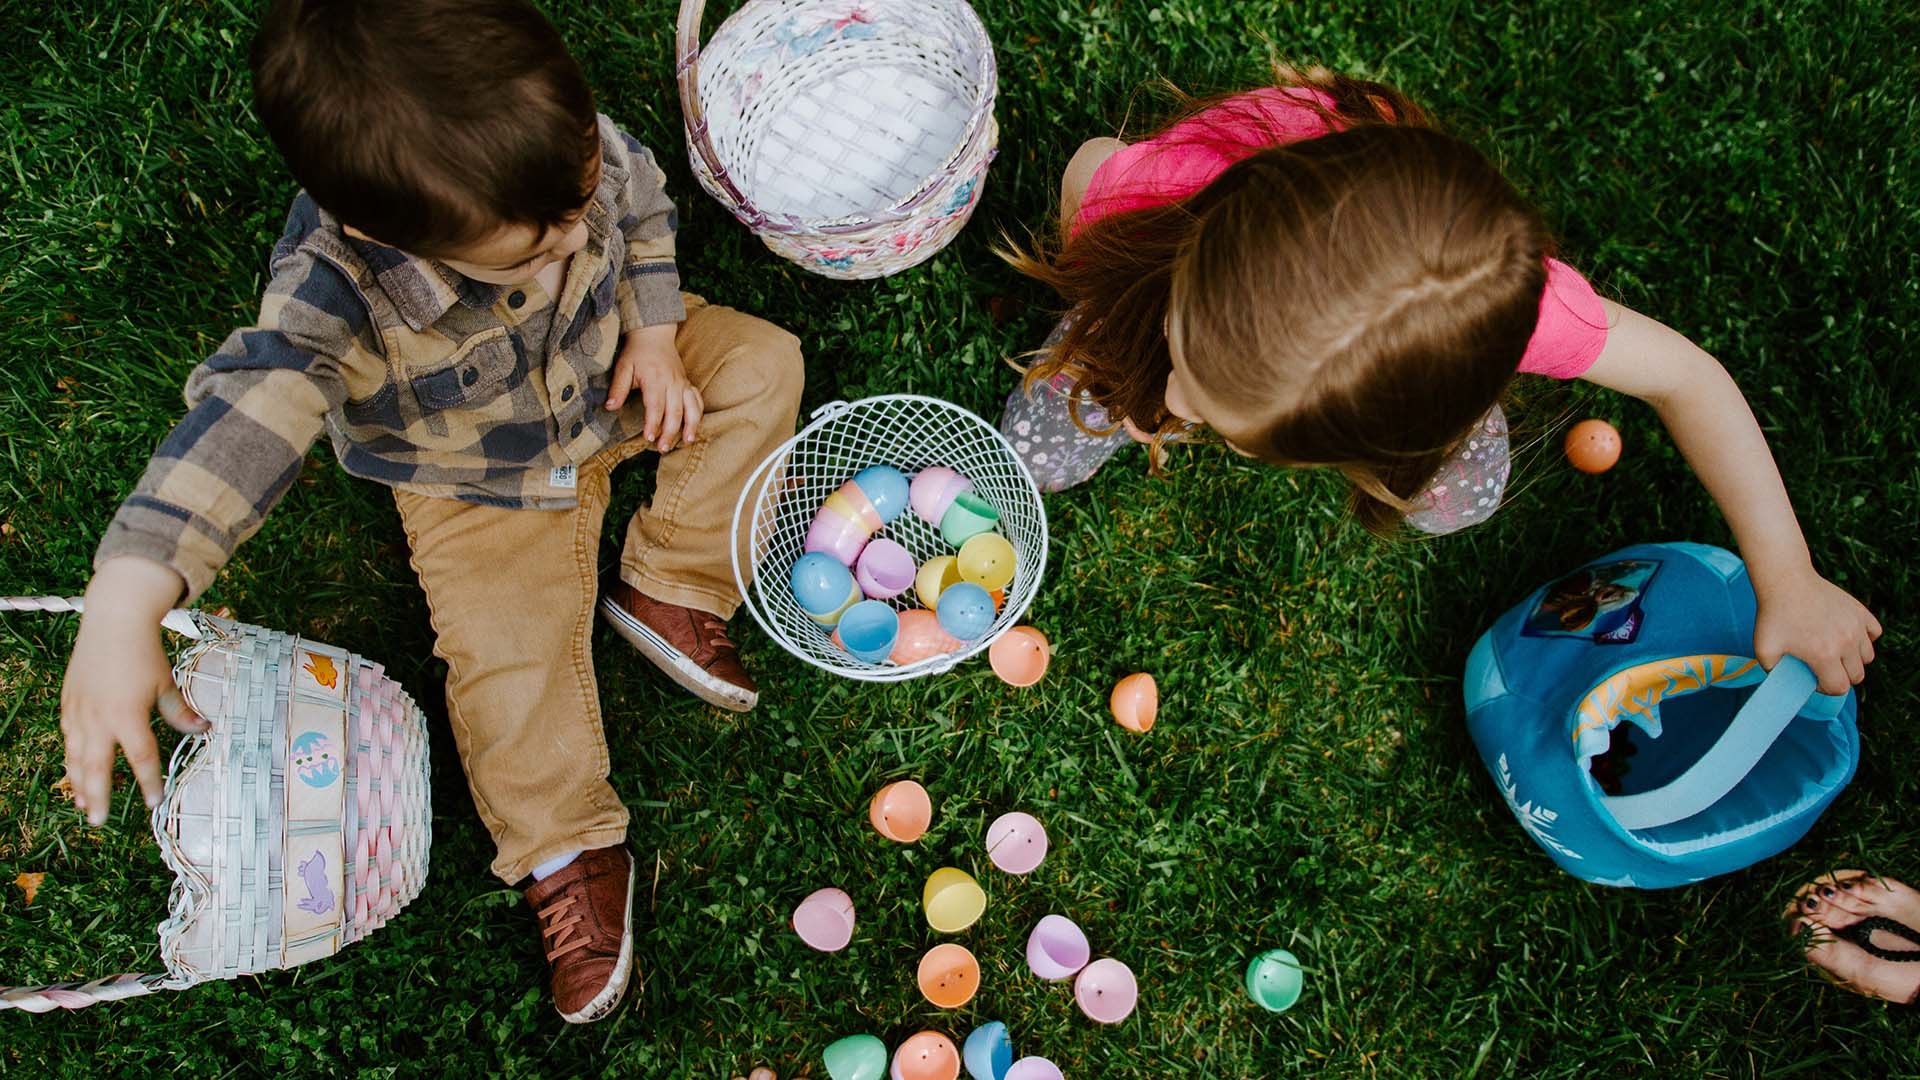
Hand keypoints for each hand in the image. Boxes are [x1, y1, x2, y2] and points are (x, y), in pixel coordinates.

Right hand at [59, 557, 204, 825]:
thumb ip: (179, 711)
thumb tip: (202, 730)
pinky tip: (74, 772)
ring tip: (83, 805)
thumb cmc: (143, 652)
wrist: (113, 620)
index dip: (148, 781)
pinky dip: (70, 759)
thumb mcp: (166, 682)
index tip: (153, 801)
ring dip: (79, 783)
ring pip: (76, 757)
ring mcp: (79, 711)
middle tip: (99, 822)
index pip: (140, 757)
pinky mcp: (69, 703)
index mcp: (127, 715)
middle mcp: (98, 718)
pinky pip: (68, 739)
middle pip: (97, 768)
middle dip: (98, 797)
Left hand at [606, 323, 702, 450]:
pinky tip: (694, 427)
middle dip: (670, 432)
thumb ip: (618, 387)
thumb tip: (610, 407)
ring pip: (692, 407)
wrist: (654, 334)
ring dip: (691, 425)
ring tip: (687, 441)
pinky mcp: (688, 383)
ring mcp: (682, 383)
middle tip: (663, 448)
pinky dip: (698, 415)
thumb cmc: (637, 352)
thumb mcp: (623, 367)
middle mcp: (672, 382)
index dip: (653, 423)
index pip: (656, 406)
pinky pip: (698, 400)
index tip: (648, 438)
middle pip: (675, 411)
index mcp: (655, 378)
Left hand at [1752, 565, 1881, 694]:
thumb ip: (1773, 672)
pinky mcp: (1860, 612)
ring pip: (1867, 656)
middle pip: (1856, 675)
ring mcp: (1856, 626)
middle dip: (1841, 677)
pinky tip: (1848, 636)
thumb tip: (1784, 682)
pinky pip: (1874, 633)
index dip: (1826, 689)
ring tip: (1835, 653)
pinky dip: (1865, 639)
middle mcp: (1846, 643)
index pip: (1840, 687)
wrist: (1786, 581)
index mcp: (1824, 655)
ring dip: (1854, 660)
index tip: (1815, 680)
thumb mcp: (1763, 649)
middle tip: (1824, 668)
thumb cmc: (1773, 615)